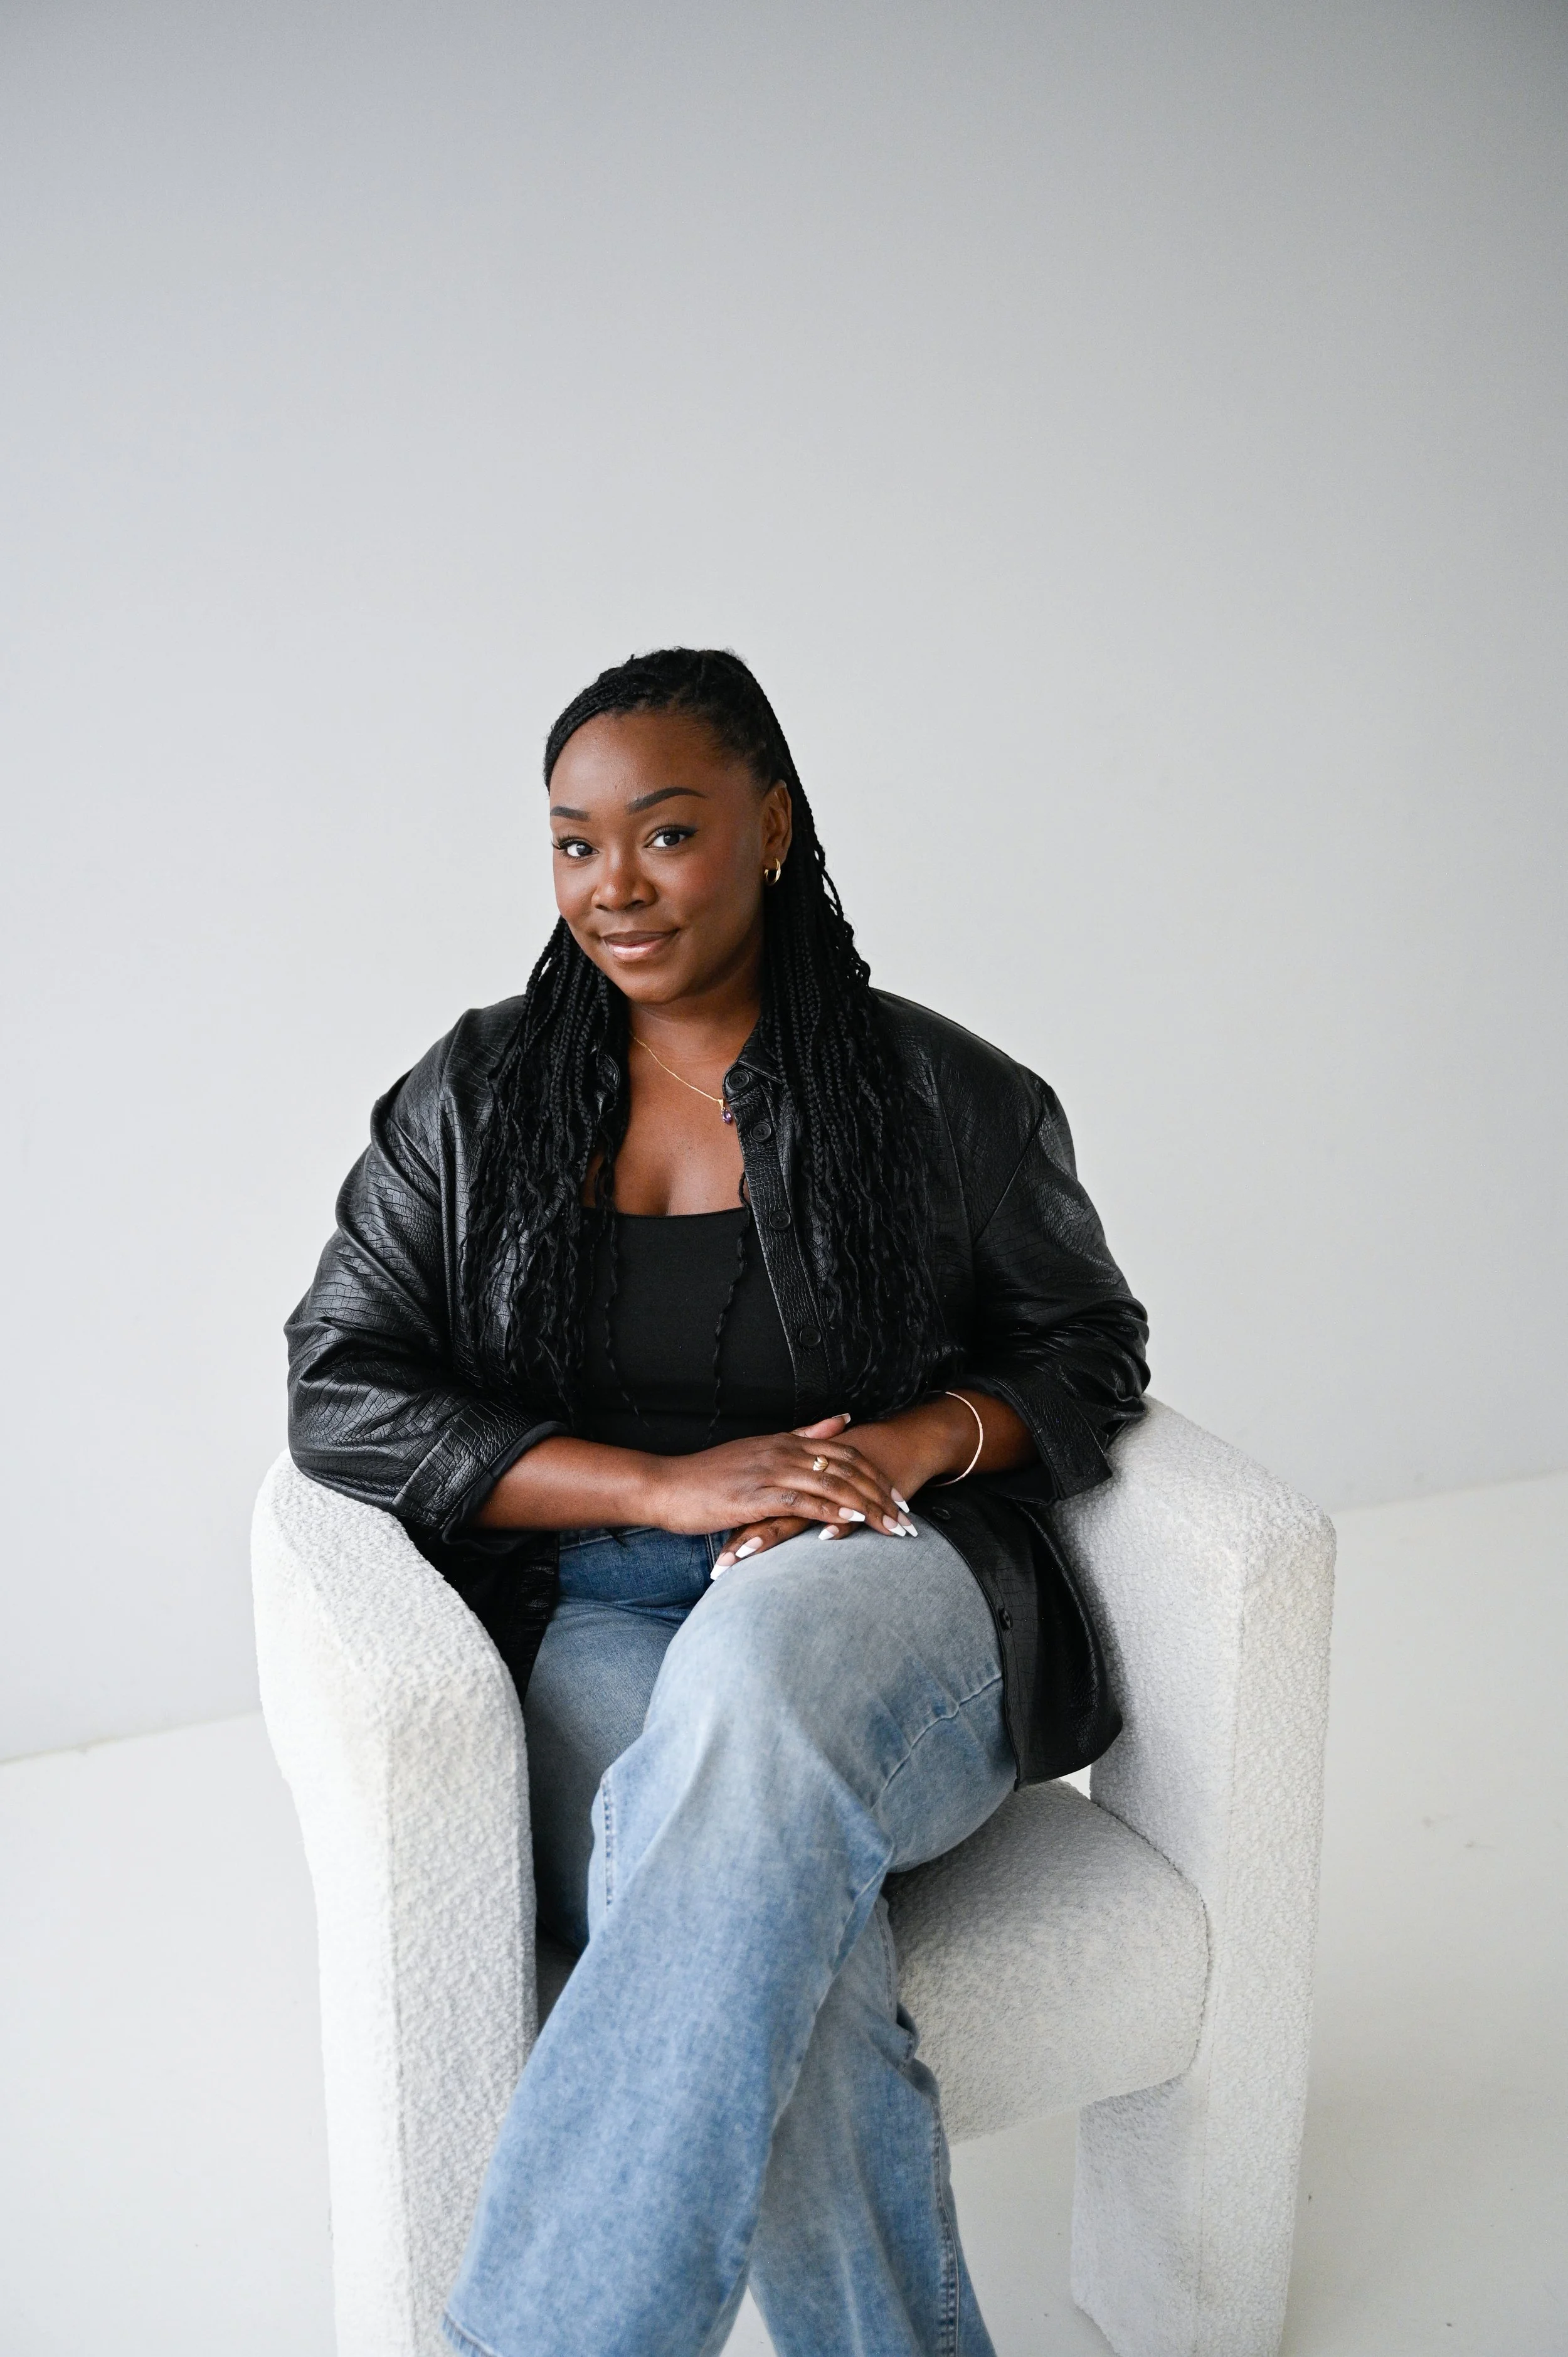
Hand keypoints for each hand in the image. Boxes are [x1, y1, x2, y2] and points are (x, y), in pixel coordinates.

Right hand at [661, 1415, 914, 1574]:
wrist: (665, 1486)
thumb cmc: (708, 1476)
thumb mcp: (760, 1449)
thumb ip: (804, 1434)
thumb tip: (842, 1419)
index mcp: (785, 1442)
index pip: (845, 1454)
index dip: (876, 1475)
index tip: (898, 1497)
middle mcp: (782, 1452)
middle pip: (846, 1469)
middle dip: (881, 1493)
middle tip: (907, 1517)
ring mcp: (769, 1472)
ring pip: (831, 1484)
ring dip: (866, 1506)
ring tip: (892, 1524)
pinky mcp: (755, 1495)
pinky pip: (802, 1501)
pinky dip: (831, 1509)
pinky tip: (852, 1520)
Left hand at [712, 1392, 1035, 1571]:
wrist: (902, 1444)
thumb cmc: (856, 1465)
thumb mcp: (821, 1475)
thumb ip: (795, 1494)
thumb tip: (765, 1517)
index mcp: (795, 1475)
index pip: (760, 1503)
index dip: (737, 1527)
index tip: (714, 1555)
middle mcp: (810, 1480)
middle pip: (772, 1511)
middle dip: (746, 1539)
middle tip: (720, 1565)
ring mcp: (837, 1486)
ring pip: (802, 1511)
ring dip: (774, 1537)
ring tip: (746, 1559)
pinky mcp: (864, 1491)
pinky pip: (850, 1508)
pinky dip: (838, 1522)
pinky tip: (824, 1538)